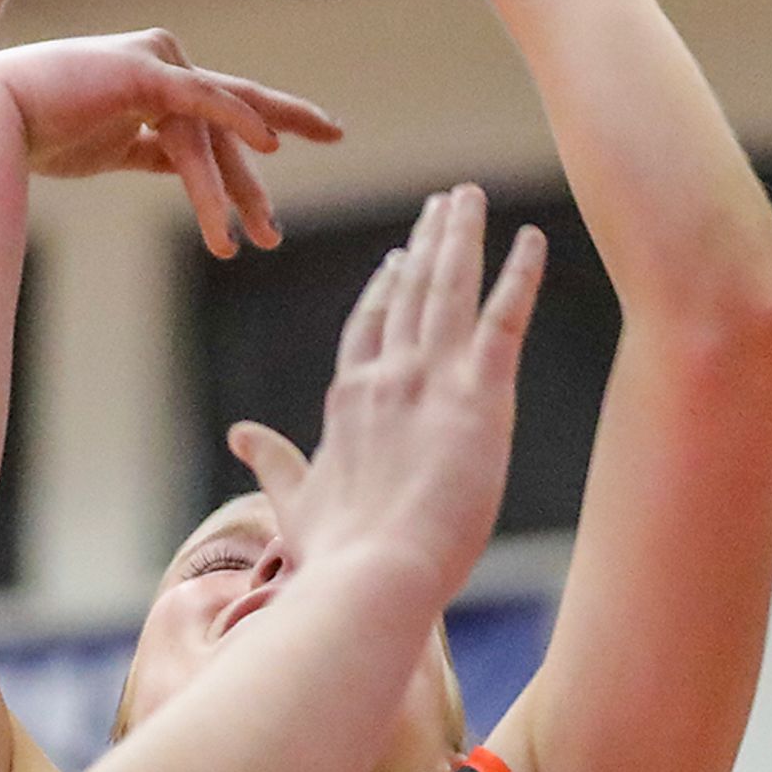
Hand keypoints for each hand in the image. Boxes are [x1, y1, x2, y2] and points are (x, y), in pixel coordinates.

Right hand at [0, 31, 339, 258]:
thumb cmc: (35, 131)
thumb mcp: (110, 149)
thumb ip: (151, 151)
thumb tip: (187, 170)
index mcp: (155, 84)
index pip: (212, 129)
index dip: (240, 171)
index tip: (261, 217)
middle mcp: (165, 64)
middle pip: (226, 128)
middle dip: (248, 185)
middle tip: (273, 237)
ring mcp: (158, 62)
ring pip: (214, 131)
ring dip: (235, 188)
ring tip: (256, 237)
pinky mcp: (147, 72)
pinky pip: (202, 101)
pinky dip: (239, 118)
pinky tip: (273, 144)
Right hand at [229, 184, 542, 589]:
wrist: (373, 572)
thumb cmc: (337, 553)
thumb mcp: (295, 501)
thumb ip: (273, 462)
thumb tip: (238, 435)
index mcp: (348, 400)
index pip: (367, 329)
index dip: (383, 293)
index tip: (396, 262)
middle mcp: (387, 376)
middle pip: (409, 292)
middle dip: (427, 244)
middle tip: (443, 205)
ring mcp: (431, 380)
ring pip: (449, 288)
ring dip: (460, 237)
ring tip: (468, 198)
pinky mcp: (479, 395)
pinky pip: (504, 318)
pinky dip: (519, 275)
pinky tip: (533, 240)